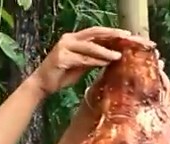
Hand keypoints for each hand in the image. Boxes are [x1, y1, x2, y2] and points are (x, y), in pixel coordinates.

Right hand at [30, 27, 152, 96]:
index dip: (111, 32)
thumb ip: (93, 58)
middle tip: (127, 37)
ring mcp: (64, 47)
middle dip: (111, 34)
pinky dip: (95, 60)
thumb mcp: (81, 65)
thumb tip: (111, 56)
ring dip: (105, 51)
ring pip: (90, 46)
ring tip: (118, 55)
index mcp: (74, 38)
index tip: (127, 35)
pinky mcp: (62, 58)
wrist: (42, 85)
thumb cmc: (61, 75)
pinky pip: (83, 58)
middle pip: (94, 33)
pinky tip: (106, 62)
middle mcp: (69, 39)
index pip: (95, 32)